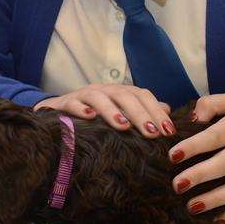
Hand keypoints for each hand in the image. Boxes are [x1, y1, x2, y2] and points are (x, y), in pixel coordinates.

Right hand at [34, 84, 172, 137]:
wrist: (55, 114)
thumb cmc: (93, 118)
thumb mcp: (118, 114)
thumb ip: (142, 112)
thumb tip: (167, 110)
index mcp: (118, 93)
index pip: (141, 95)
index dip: (156, 111)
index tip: (169, 132)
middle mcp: (102, 90)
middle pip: (124, 95)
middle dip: (140, 114)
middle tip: (152, 133)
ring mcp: (81, 95)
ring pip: (99, 96)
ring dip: (112, 110)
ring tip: (123, 126)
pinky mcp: (62, 103)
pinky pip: (71, 103)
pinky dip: (80, 108)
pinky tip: (89, 117)